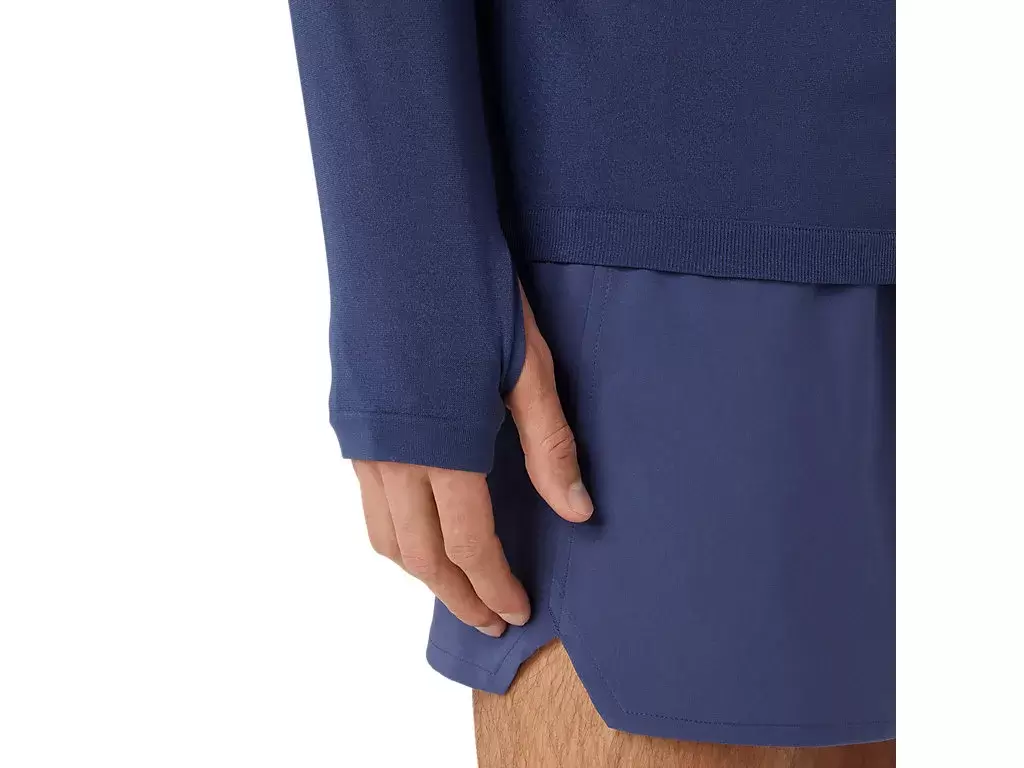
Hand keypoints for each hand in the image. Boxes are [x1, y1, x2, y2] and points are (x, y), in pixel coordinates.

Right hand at [351, 287, 593, 636]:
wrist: (400, 231)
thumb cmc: (469, 290)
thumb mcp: (526, 364)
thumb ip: (549, 444)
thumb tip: (578, 511)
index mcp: (442, 445)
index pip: (467, 543)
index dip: (494, 585)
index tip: (518, 612)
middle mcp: (390, 453)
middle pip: (416, 555)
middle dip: (454, 594)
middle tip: (489, 618)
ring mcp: (362, 437)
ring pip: (381, 534)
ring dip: (419, 570)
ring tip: (457, 583)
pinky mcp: (348, 417)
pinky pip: (366, 499)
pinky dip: (394, 531)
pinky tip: (422, 524)